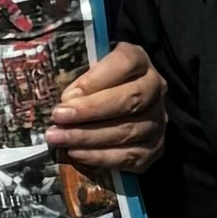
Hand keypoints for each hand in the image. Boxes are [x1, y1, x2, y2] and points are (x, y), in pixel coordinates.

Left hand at [46, 38, 166, 172]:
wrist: (120, 108)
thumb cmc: (95, 85)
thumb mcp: (87, 70)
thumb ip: (79, 78)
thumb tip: (66, 102)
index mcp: (139, 60)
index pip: (124, 64)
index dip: (94, 81)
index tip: (66, 96)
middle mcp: (156, 88)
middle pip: (129, 101)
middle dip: (89, 112)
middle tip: (58, 119)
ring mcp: (159, 120)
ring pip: (127, 131)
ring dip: (88, 138)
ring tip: (58, 139)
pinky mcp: (155, 148)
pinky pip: (129, 156)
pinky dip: (100, 157)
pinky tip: (76, 154)